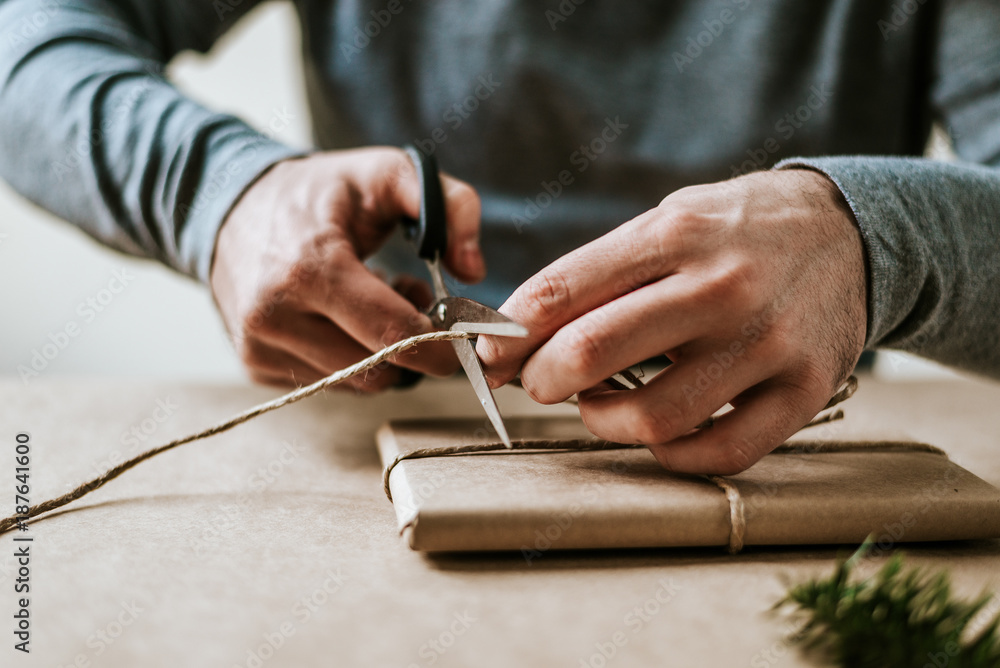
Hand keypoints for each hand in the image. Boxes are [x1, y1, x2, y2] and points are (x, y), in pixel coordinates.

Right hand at [210, 147, 484, 389]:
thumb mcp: (388, 171)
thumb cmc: (320, 191)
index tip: (464, 338)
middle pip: (377, 369)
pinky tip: (342, 318)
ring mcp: (259, 345)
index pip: (392, 334)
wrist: (230, 205)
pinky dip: (350, 359)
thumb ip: (450, 205)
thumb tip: (473, 270)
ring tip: (375, 302)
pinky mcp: (254, 364)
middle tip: (414, 299)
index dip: (440, 345)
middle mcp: (275, 314)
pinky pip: (328, 383)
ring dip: (382, 354)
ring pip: (355, 384)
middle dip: (413, 347)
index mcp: (310, 267)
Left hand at [478, 169, 866, 473]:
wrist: (849, 232)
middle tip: (537, 381)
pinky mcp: (804, 390)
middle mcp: (722, 287)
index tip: (491, 353)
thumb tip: (521, 335)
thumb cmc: (736, 232)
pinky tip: (657, 432)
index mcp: (677, 234)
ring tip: (599, 401)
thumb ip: (601, 275)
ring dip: (602, 420)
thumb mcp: (669, 223)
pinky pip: (721, 452)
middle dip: (541, 378)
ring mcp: (768, 343)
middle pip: (593, 351)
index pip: (565, 290)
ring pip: (653, 416)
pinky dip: (670, 455)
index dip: (510, 332)